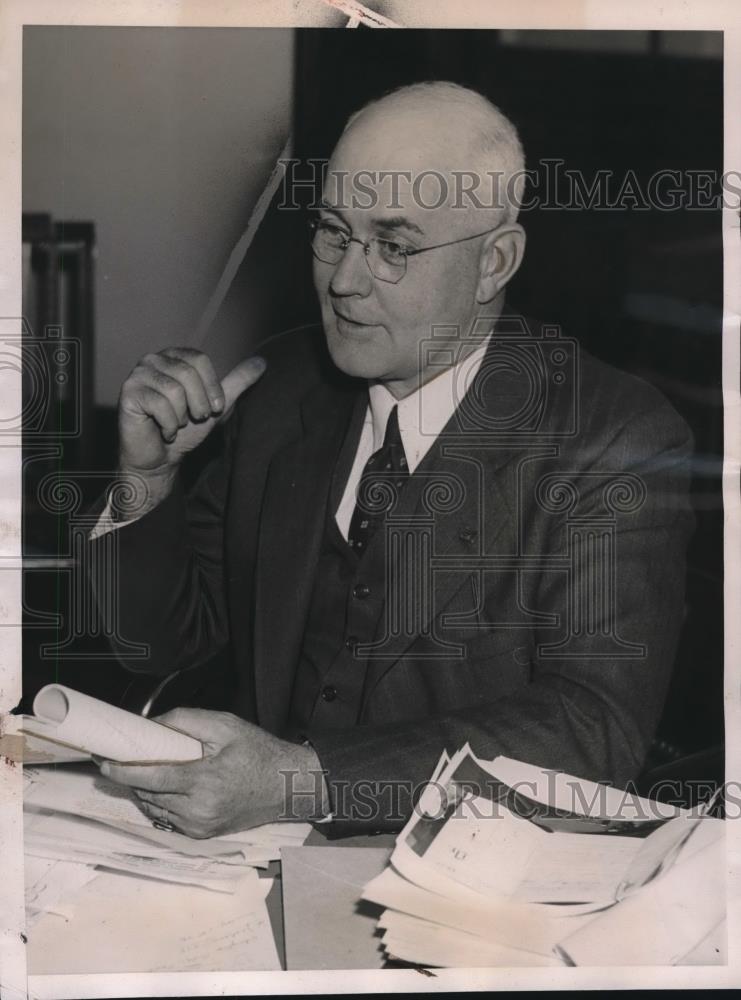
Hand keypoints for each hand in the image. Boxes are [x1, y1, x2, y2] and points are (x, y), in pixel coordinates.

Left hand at [98, 708, 328, 838]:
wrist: (287, 786)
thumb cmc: (258, 752)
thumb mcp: (225, 725)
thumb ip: (185, 721)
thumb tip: (151, 725)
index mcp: (204, 781)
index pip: (150, 777)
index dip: (121, 770)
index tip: (103, 760)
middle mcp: (198, 810)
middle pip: (147, 793)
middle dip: (132, 776)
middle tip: (126, 757)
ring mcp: (199, 827)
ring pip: (154, 808)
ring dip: (145, 789)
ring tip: (149, 770)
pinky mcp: (202, 835)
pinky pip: (167, 818)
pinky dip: (161, 802)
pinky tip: (168, 787)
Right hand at [116, 349, 265, 512]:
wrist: (159, 459)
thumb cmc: (185, 431)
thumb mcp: (216, 406)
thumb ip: (236, 383)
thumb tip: (261, 362)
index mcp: (174, 357)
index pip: (200, 359)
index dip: (212, 386)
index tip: (214, 408)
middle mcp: (153, 360)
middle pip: (188, 373)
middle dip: (198, 404)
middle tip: (193, 419)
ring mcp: (138, 375)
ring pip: (174, 390)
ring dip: (181, 416)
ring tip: (175, 424)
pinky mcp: (128, 393)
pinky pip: (159, 404)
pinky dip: (168, 425)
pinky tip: (163, 431)